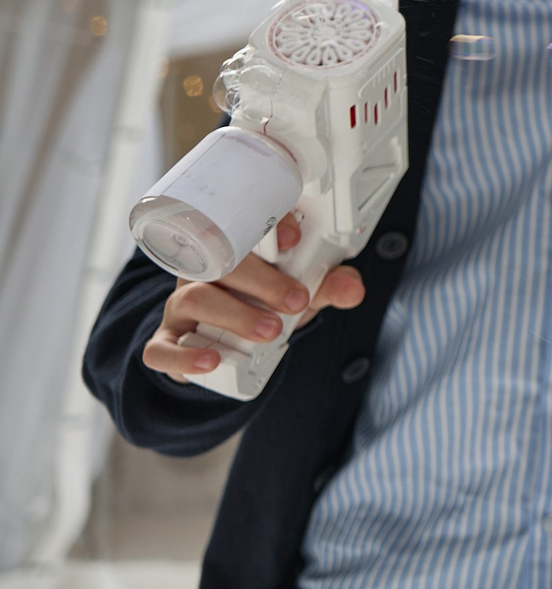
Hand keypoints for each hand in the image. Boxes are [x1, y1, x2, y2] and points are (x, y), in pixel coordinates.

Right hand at [144, 212, 362, 381]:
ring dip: (235, 315)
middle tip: (295, 302)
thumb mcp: (298, 295)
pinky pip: (161, 348)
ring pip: (195, 299)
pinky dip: (185, 356)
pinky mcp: (167, 341)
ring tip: (270, 332)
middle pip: (223, 264)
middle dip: (263, 281)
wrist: (221, 346)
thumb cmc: (260, 305)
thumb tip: (353, 288)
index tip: (293, 239)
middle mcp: (205, 272)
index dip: (268, 227)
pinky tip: (211, 362)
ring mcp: (181, 306)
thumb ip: (327, 289)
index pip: (243, 226)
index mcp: (235, 250)